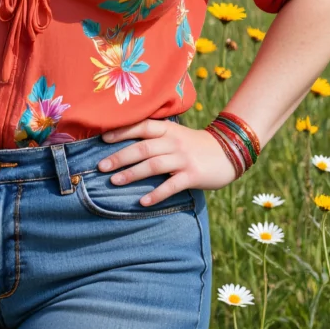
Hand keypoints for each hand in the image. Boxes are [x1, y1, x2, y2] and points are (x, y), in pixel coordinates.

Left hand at [97, 118, 237, 206]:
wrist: (229, 152)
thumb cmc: (194, 145)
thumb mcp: (176, 134)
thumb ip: (155, 137)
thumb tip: (125, 143)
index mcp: (167, 129)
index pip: (141, 126)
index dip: (122, 131)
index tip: (102, 138)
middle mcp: (173, 142)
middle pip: (142, 148)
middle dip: (119, 157)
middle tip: (100, 166)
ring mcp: (183, 158)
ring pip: (153, 165)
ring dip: (131, 174)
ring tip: (114, 182)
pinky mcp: (192, 175)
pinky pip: (171, 185)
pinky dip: (156, 194)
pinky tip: (142, 202)